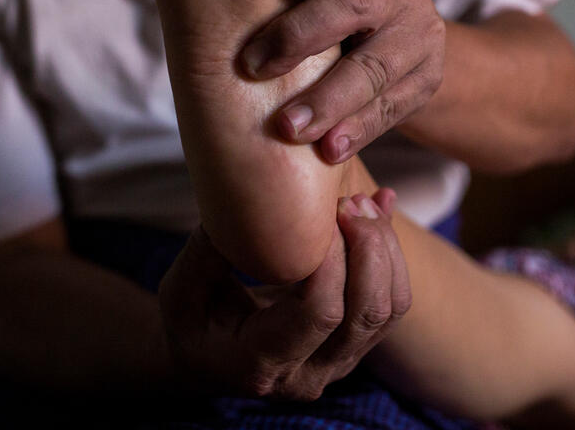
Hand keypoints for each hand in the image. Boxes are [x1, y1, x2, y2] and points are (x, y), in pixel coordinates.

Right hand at [158, 189, 410, 399]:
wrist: (205, 358)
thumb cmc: (190, 321)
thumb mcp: (182, 289)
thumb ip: (211, 251)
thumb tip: (247, 201)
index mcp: (261, 362)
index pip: (319, 312)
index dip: (332, 259)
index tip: (325, 211)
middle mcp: (309, 373)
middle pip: (366, 314)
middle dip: (369, 249)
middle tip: (349, 202)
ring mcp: (337, 363)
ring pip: (389, 310)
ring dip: (386, 250)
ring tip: (363, 203)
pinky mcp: (353, 345)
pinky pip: (391, 303)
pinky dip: (392, 255)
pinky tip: (379, 210)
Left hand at [240, 0, 445, 162]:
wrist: (395, 45)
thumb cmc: (328, 0)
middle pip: (359, 4)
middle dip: (302, 37)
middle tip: (255, 67)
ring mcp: (421, 32)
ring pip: (376, 65)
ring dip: (328, 100)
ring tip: (289, 127)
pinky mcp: (428, 78)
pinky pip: (392, 107)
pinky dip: (357, 130)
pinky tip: (327, 149)